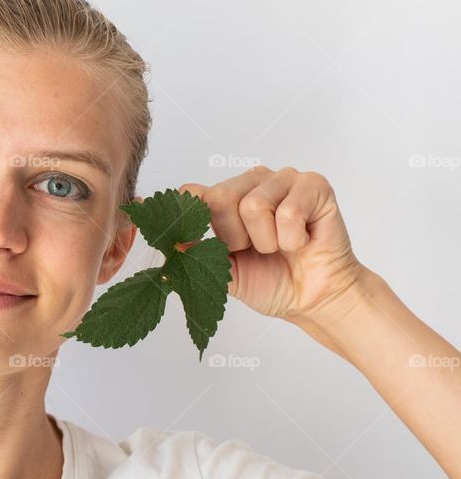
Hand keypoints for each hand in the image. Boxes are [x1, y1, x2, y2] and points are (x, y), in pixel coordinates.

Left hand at [176, 165, 365, 324]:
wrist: (313, 299)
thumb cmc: (272, 281)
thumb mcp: (221, 271)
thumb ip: (192, 251)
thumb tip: (165, 239)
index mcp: (225, 198)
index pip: (192, 192)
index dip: (191, 220)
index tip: (203, 247)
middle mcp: (251, 182)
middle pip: (219, 196)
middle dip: (235, 237)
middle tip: (256, 250)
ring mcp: (283, 179)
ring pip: (254, 204)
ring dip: (267, 241)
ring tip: (280, 247)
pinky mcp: (313, 184)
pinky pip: (288, 210)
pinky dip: (293, 239)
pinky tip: (302, 241)